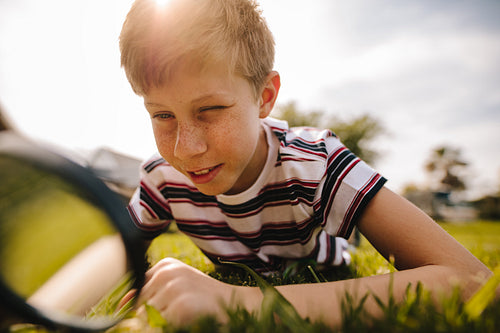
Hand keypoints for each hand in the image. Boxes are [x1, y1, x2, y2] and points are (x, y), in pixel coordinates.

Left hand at [137, 257, 259, 325]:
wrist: (238, 302)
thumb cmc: (204, 299)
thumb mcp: (175, 288)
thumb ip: (149, 294)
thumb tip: (122, 304)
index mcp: (164, 266)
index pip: (136, 293)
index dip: (143, 308)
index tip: (166, 308)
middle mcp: (166, 273)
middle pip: (140, 308)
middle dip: (156, 316)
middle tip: (182, 310)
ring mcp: (173, 289)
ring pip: (149, 319)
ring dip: (165, 322)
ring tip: (187, 313)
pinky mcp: (181, 306)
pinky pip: (163, 327)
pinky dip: (175, 327)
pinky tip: (191, 317)